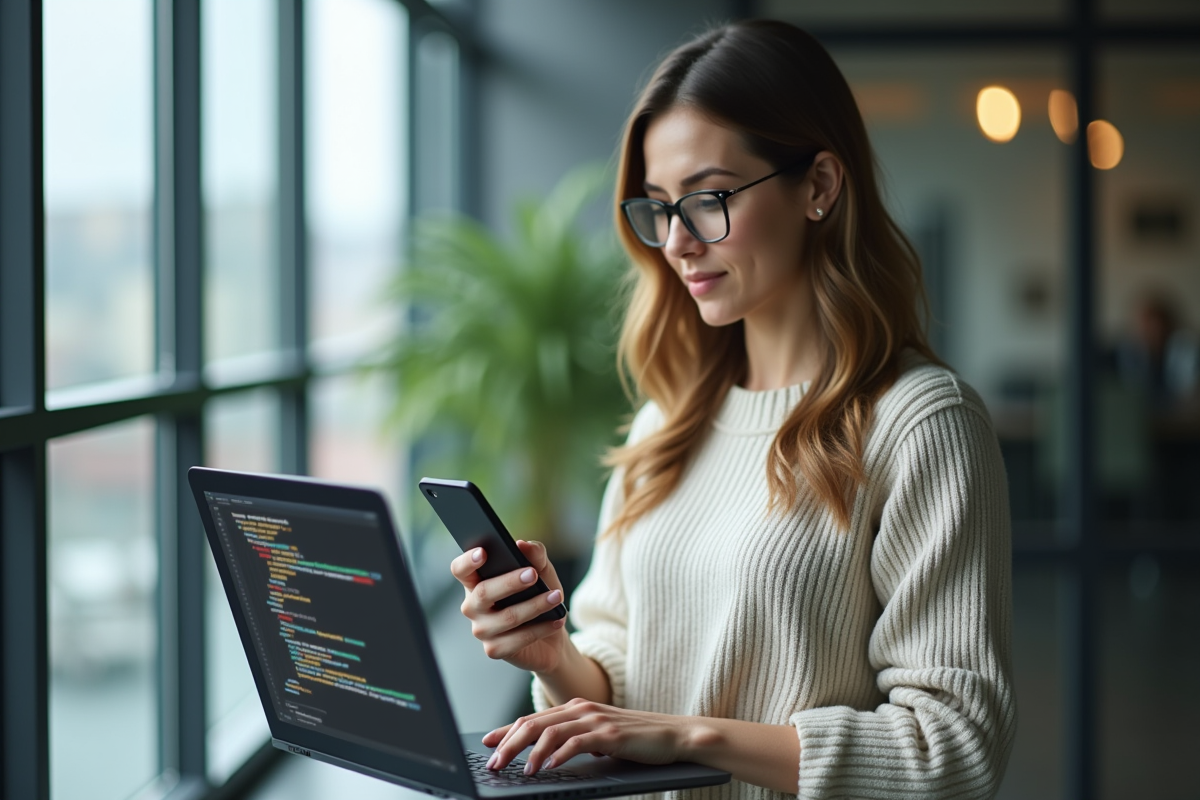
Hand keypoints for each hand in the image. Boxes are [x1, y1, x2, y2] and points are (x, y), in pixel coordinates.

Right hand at [450, 540, 569, 673]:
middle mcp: (473, 606)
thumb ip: (535, 554)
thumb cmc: (539, 593)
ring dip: (535, 606)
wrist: (551, 629)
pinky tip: (556, 620)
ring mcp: (481, 630)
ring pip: (506, 617)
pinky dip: (540, 628)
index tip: (483, 552)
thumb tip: (524, 545)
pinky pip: (517, 640)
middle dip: (509, 582)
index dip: (467, 561)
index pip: (461, 569)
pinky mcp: (494, 650)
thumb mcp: (542, 570)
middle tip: (533, 574)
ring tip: (556, 597)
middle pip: (483, 592)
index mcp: (477, 581)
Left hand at [482, 698, 690, 773]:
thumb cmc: (635, 739)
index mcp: (575, 708)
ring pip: (550, 732)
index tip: (486, 744)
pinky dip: (559, 755)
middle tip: (493, 763)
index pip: (532, 718)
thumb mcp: (598, 736)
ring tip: (519, 771)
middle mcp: (581, 709)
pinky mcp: (609, 734)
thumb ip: (574, 739)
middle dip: (508, 743)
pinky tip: (549, 768)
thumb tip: (547, 757)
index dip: (506, 731)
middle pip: (534, 723)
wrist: (673, 735)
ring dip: (530, 753)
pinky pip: (577, 742)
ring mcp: (595, 719)